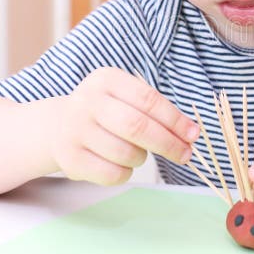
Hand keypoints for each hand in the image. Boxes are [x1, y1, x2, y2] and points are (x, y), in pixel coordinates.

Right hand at [49, 67, 198, 185]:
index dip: (175, 119)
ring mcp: (75, 130)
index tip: (193, 134)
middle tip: (185, 154)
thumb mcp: (125, 97)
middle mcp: (87, 101)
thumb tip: (190, 133)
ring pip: (126, 153)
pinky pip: (112, 173)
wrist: (59, 127)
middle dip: (168, 143)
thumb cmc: (106, 112)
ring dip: (143, 158)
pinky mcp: (70, 158)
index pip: (148, 99)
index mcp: (106, 79)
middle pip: (138, 127)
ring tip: (139, 152)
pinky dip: (126, 172)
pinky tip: (120, 162)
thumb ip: (156, 110)